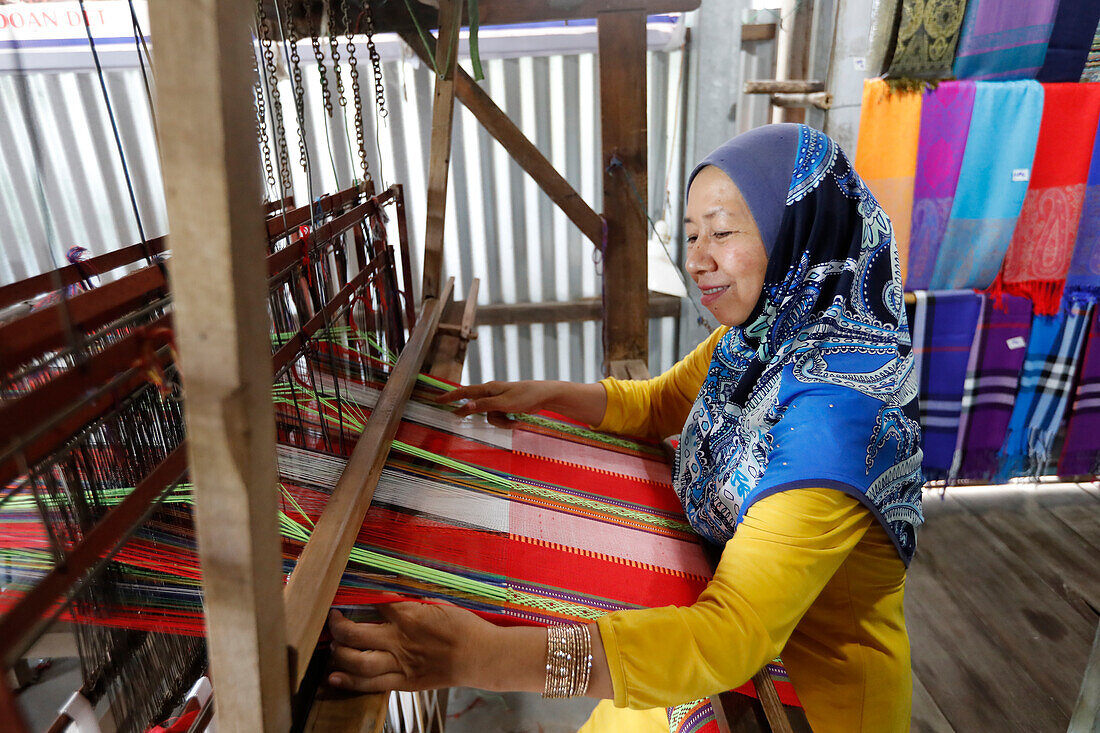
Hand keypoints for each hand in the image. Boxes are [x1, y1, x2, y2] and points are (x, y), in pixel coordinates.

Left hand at [326, 604, 492, 692]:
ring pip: (357, 661)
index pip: (372, 602)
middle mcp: (400, 640)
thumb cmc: (465, 627)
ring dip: (339, 652)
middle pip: (354, 633)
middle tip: (333, 618)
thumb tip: (393, 591)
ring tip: (333, 645)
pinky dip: (350, 681)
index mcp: (409, 615)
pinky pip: (371, 684)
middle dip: (337, 625)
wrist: (481, 656)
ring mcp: (401, 663)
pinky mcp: (405, 682)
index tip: (348, 592)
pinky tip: (335, 676)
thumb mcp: (439, 602)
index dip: (356, 595)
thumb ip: (413, 599)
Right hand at [434, 380, 561, 417]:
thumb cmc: (525, 396)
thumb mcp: (503, 403)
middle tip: (452, 417)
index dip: (450, 397)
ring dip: (501, 422)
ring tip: (514, 420)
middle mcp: (492, 394)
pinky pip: (500, 419)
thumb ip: (484, 405)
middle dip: (470, 412)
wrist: (544, 396)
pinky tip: (518, 420)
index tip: (437, 400)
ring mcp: (499, 401)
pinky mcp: (507, 407)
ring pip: (490, 417)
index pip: (465, 392)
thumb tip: (466, 406)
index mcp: (488, 389)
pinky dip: (507, 422)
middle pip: (476, 406)